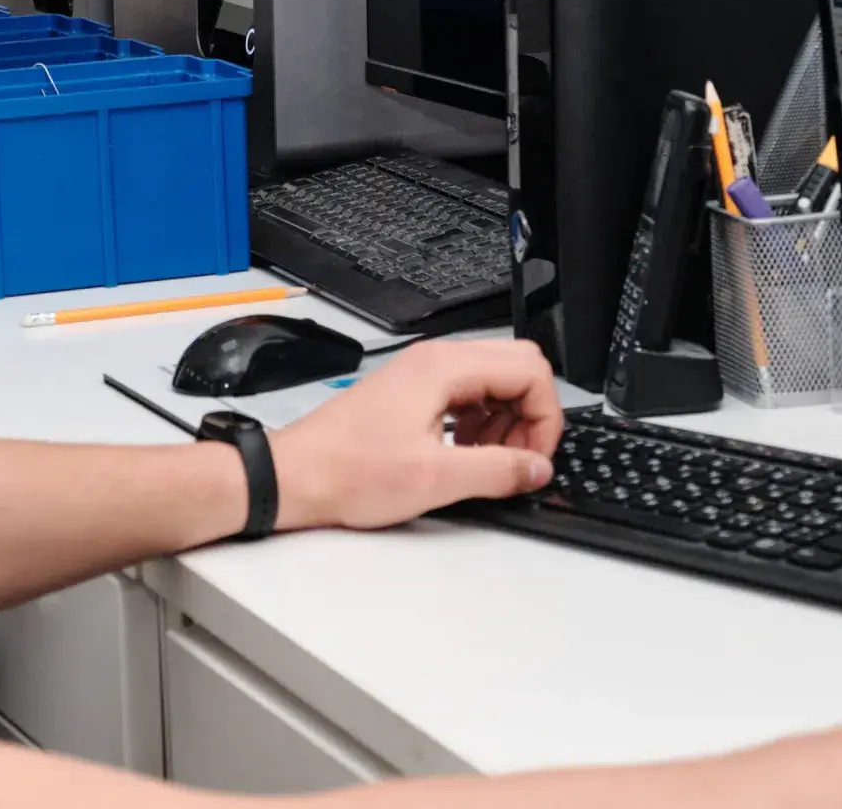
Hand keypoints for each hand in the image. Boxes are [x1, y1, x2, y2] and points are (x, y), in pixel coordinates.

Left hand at [268, 339, 561, 531]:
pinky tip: (465, 453)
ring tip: (489, 462)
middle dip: (530, 415)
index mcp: (445, 368)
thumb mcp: (434, 480)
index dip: (544, 418)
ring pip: (494, 380)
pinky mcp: (414, 390)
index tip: (536, 459)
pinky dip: (482, 421)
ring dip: (506, 420)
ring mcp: (424, 373)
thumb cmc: (349, 471)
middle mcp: (437, 360)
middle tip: (519, 460)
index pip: (529, 371)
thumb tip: (538, 469)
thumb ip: (496, 471)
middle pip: (517, 367)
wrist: (297, 475)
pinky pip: (469, 392)